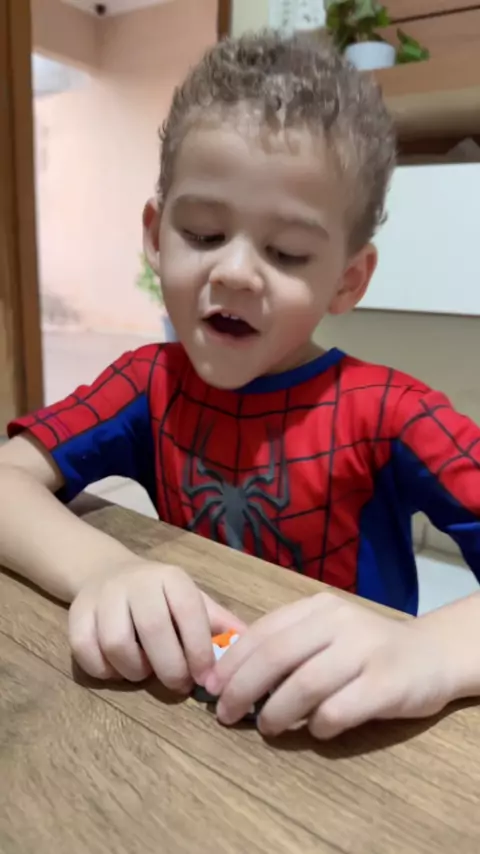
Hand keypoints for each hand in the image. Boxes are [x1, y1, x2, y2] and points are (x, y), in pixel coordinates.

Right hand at [69, 558, 244, 689]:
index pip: (190, 614)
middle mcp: (137, 582)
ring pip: (116, 643)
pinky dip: (104, 671)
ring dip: (134, 670)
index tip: (207, 679)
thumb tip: (253, 646)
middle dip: (170, 668)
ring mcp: (103, 596)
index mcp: (171, 579)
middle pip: (153, 630)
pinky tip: (118, 670)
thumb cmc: (160, 596)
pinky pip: (86, 652)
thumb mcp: (192, 600)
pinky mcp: (76, 614)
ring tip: (145, 672)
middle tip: (178, 686)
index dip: (200, 651)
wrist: (107, 572)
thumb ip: (219, 623)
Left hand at [204, 593, 453, 739]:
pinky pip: (337, 711)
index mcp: (319, 608)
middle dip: (242, 688)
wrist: (429, 655)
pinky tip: (314, 730)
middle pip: (276, 656)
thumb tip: (230, 674)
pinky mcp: (385, 685)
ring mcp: (364, 652)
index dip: (232, 661)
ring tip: (265, 727)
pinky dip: (317, 726)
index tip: (210, 686)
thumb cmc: (365, 648)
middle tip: (225, 713)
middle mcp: (339, 623)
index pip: (263, 631)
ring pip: (303, 685)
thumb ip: (288, 644)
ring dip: (275, 712)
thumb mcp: (326, 633)